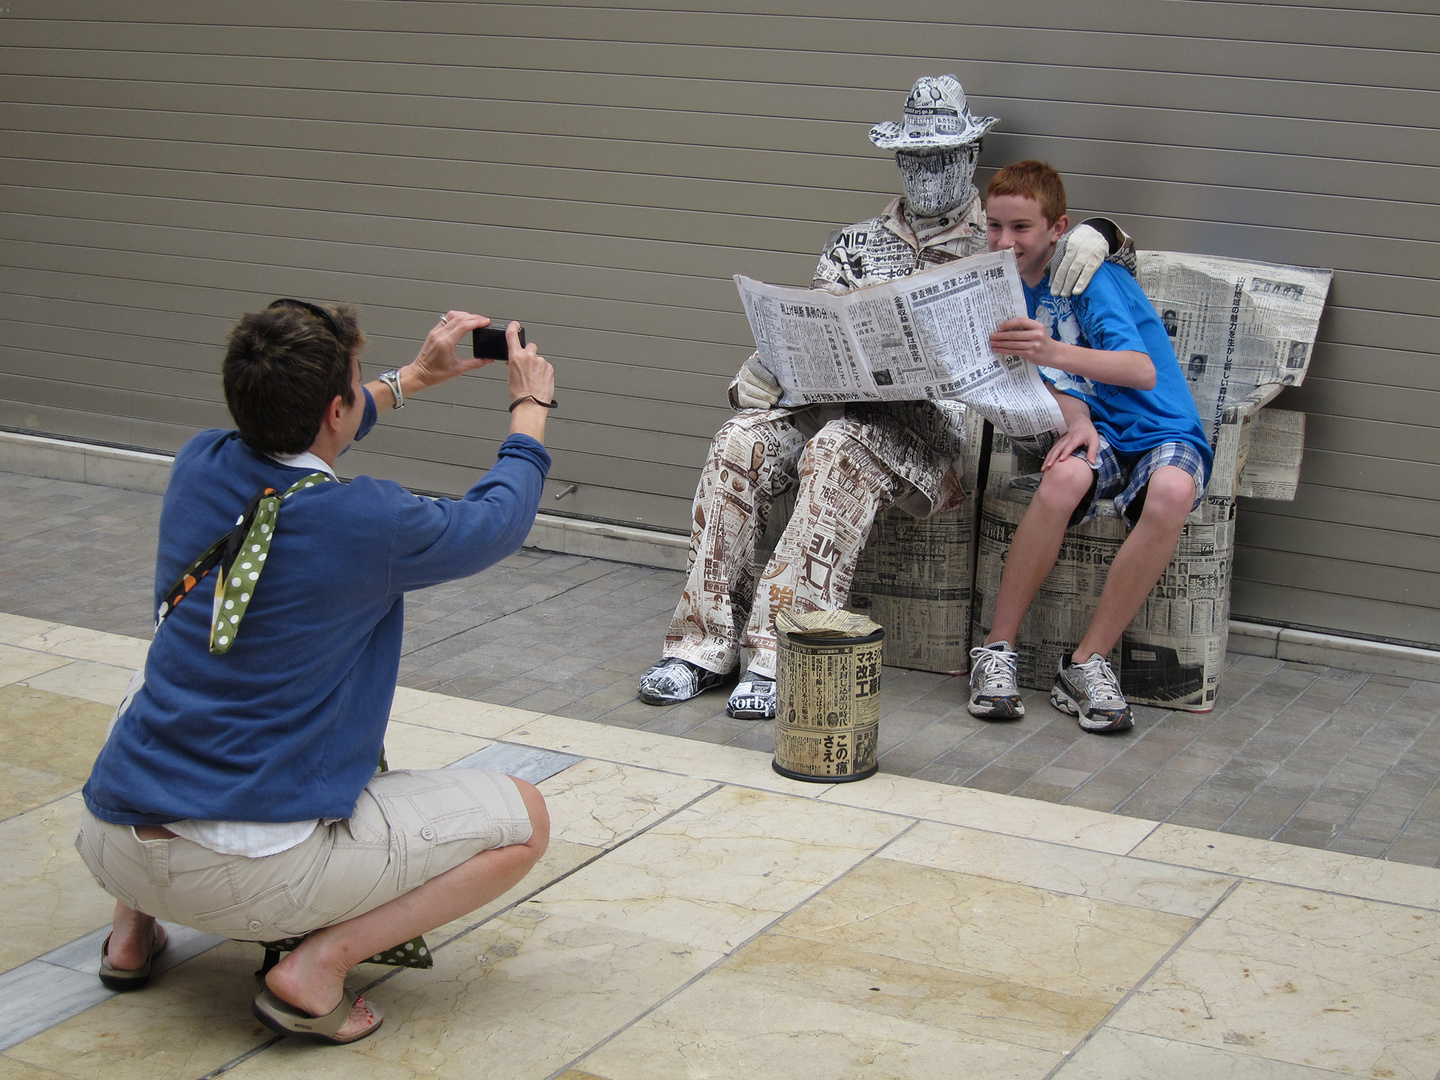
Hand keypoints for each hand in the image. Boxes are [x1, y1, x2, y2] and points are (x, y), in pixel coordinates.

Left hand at [406, 310, 492, 389]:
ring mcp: (435, 331)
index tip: (486, 321)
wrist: (419, 374)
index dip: (477, 321)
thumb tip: (488, 360)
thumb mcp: (459, 369)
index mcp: (446, 343)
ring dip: (465, 315)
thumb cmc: (434, 373)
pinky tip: (462, 321)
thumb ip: (476, 363)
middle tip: (483, 320)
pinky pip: (446, 318)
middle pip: (459, 317)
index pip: (464, 325)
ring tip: (474, 320)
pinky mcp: (434, 332)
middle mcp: (439, 334)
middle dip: (474, 317)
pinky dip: (457, 317)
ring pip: (452, 315)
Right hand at [504, 323, 555, 441]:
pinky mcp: (550, 368)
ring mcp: (541, 361)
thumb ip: (515, 363)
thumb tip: (517, 360)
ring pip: (539, 359)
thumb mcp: (511, 374)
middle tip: (527, 367)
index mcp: (515, 356)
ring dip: (537, 366)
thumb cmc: (519, 393)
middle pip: (530, 347)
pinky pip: (546, 366)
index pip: (512, 335)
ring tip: (534, 379)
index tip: (515, 325)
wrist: (530, 404)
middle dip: (529, 354)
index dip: (513, 327)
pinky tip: (540, 381)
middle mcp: (529, 356)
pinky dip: (544, 372)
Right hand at [735, 354, 781, 408]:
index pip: (757, 370)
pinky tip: (767, 404)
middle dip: (769, 389)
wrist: (749, 385)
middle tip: (779, 392)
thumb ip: (770, 366)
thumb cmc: (760, 376)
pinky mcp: (742, 398)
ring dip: (766, 396)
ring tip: (775, 399)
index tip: (776, 382)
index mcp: (749, 366)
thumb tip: (781, 364)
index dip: (767, 377)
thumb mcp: (764, 368)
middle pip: (756, 382)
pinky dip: (760, 403)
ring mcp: (741, 387)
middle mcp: (743, 376)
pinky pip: (750, 401)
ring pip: (753, 392)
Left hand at [989, 318, 1053, 364]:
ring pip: (1013, 344)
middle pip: (1015, 335)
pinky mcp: (1031, 354)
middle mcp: (1037, 335)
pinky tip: (999, 349)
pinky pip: (1015, 352)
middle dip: (1001, 336)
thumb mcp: (1038, 330)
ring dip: (1001, 344)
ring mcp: (1034, 345)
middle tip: (992, 336)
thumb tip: (1006, 327)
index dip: (1009, 323)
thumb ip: (1026, 327)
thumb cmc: (1042, 340)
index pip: (1021, 321)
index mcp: (1038, 326)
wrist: (1053, 353)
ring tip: (993, 343)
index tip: (1000, 326)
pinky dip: (1005, 351)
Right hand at [1043, 420, 1100, 468]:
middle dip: (1052, 458)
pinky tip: (1044, 465)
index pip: (1070, 445)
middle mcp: (1067, 439)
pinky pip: (1052, 450)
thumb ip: (1093, 452)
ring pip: (1053, 450)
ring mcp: (1061, 441)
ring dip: (1047, 459)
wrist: (1080, 423)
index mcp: (1076, 438)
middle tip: (1048, 466)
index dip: (1065, 452)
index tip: (1061, 460)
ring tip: (1044, 468)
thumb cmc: (1089, 434)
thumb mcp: (1095, 441)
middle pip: (1058, 448)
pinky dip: (1047, 457)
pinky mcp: (1058, 443)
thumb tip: (1093, 463)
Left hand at [1048, 223, 1106, 296]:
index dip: (1057, 278)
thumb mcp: (1068, 243)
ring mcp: (1090, 252)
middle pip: (1069, 268)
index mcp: (1070, 244)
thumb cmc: (1079, 241)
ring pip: (1078, 270)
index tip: (1052, 289)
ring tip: (1065, 294)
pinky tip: (1077, 290)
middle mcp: (1079, 248)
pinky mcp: (1098, 257)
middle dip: (1062, 283)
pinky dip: (1083, 281)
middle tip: (1057, 294)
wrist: (1098, 231)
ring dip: (1071, 284)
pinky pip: (1090, 271)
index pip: (1062, 264)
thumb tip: (1050, 276)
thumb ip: (1059, 257)